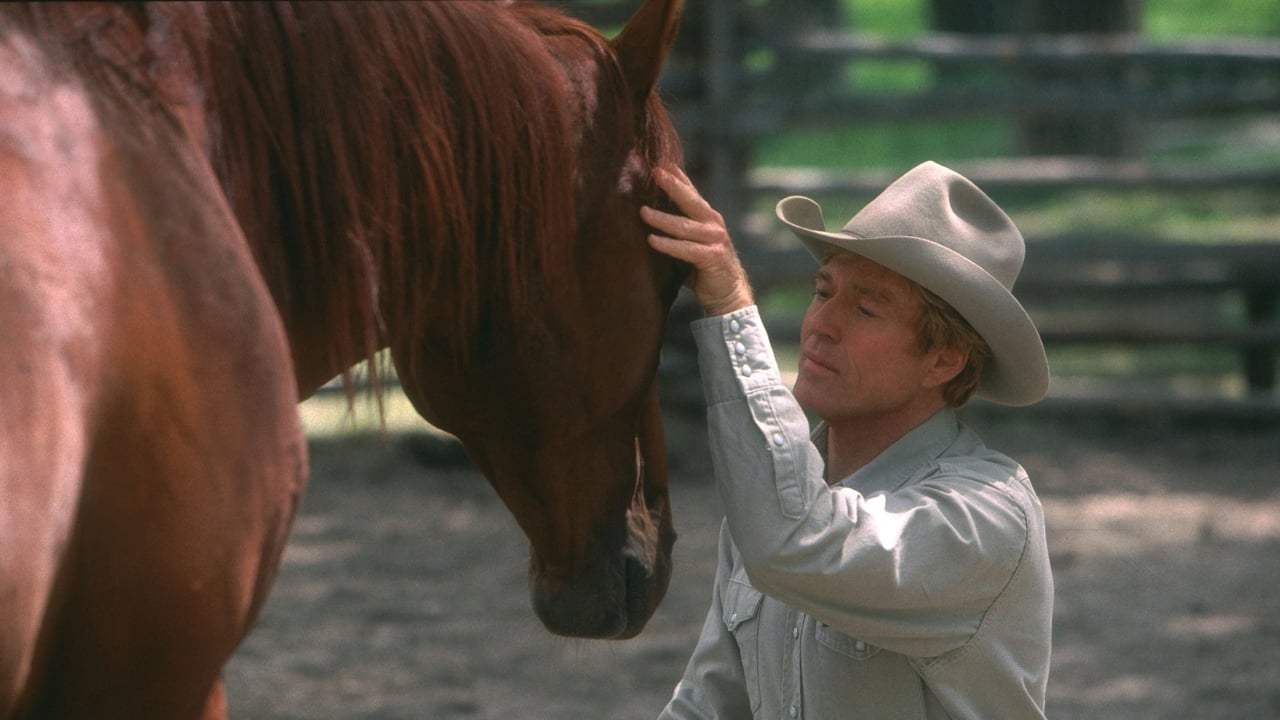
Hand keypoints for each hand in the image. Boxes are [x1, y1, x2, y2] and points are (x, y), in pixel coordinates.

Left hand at [641, 166, 754, 316]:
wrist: (728, 294)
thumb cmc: (703, 268)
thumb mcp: (691, 243)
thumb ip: (678, 229)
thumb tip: (647, 215)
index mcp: (707, 218)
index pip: (691, 192)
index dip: (678, 176)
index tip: (662, 161)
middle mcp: (713, 224)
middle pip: (690, 201)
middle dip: (672, 185)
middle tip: (655, 171)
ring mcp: (715, 240)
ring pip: (684, 226)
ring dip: (662, 219)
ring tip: (643, 212)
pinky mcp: (712, 257)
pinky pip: (686, 249)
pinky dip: (668, 245)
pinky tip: (652, 240)